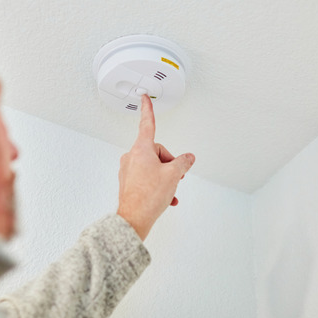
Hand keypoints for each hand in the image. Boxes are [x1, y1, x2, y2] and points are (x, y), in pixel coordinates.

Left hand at [116, 95, 194, 239]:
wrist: (134, 220)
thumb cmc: (148, 197)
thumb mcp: (173, 175)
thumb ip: (183, 162)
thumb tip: (188, 158)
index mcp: (141, 149)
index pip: (147, 124)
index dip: (148, 109)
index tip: (144, 97)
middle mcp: (132, 157)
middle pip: (157, 151)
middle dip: (169, 162)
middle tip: (175, 176)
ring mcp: (129, 170)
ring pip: (153, 166)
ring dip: (165, 176)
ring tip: (170, 190)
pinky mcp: (129, 182)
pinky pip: (148, 177)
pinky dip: (158, 185)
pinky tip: (167, 198)